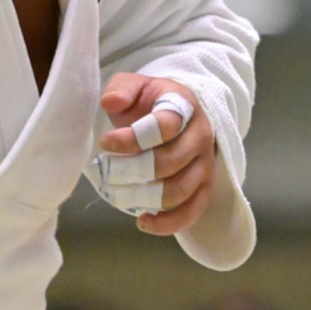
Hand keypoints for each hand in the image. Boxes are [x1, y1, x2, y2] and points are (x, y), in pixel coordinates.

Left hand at [97, 74, 215, 236]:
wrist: (178, 114)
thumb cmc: (150, 102)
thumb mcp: (134, 86)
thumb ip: (121, 89)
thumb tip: (110, 102)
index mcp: (184, 106)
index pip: (163, 126)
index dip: (131, 138)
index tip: (104, 143)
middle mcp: (200, 135)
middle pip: (168, 162)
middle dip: (130, 170)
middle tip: (105, 170)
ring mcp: (205, 163)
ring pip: (178, 190)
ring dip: (142, 196)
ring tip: (115, 191)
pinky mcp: (205, 187)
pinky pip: (192, 211)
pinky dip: (168, 223)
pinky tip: (142, 221)